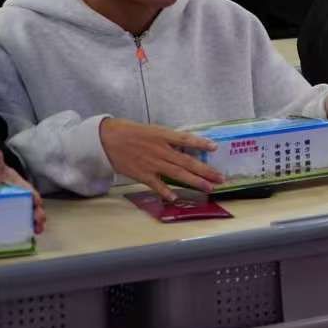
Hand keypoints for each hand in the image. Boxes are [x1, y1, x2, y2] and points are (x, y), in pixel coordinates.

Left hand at [0, 143, 45, 233]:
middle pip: (30, 206)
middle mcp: (17, 198)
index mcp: (17, 185)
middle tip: (40, 222)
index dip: (34, 197)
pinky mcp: (1, 218)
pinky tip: (16, 237)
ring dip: (32, 223)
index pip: (28, 191)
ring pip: (24, 216)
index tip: (37, 203)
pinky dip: (16, 230)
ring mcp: (10, 209)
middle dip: (37, 214)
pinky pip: (12, 224)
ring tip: (37, 230)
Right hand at [99, 118, 223, 199]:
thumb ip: (168, 138)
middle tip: (221, 177)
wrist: (106, 138)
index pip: (186, 139)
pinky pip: (156, 184)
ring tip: (208, 187)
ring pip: (177, 173)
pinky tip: (175, 198)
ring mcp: (152, 163)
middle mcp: (160, 150)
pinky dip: (165, 191)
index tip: (215, 148)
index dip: (201, 143)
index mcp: (163, 135)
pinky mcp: (142, 174)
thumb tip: (185, 145)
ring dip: (194, 181)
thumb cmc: (131, 131)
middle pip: (187, 161)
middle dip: (205, 170)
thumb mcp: (153, 129)